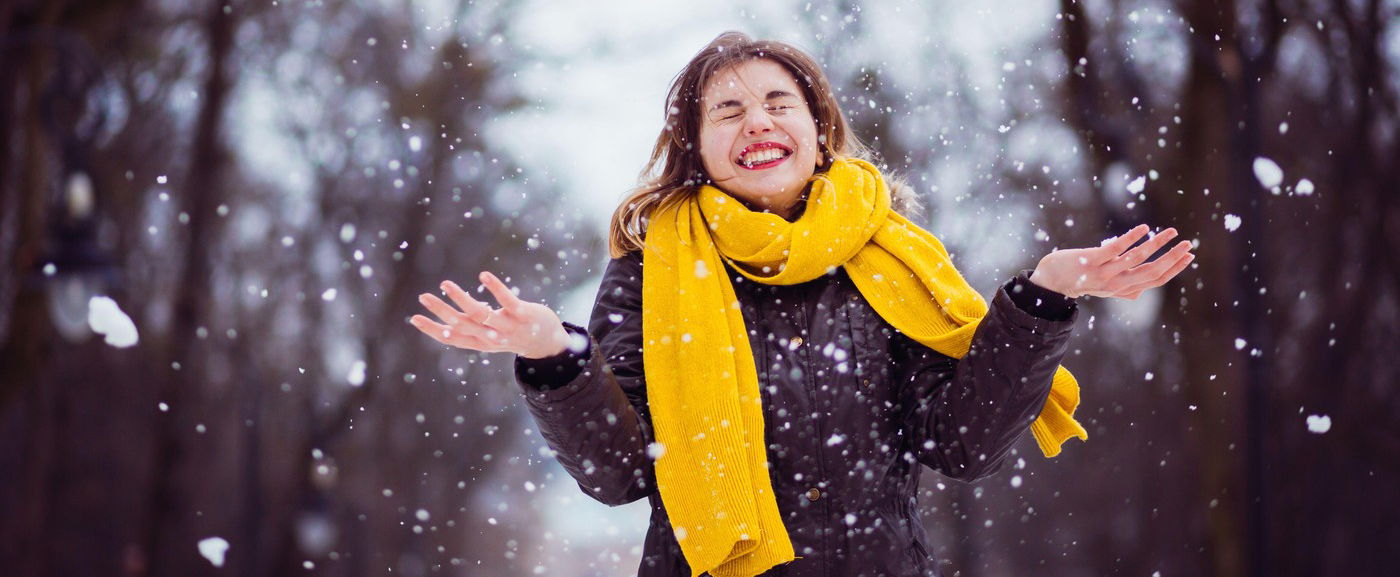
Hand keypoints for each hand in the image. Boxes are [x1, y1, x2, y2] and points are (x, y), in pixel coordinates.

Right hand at [410, 271, 572, 358]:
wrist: (549, 343)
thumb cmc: (515, 334)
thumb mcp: (492, 334)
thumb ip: (476, 325)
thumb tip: (459, 312)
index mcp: (481, 342)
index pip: (453, 338)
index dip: (433, 330)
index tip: (414, 318)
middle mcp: (491, 337)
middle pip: (462, 325)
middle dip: (441, 311)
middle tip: (423, 296)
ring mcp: (508, 327)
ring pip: (480, 314)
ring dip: (461, 298)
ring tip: (445, 284)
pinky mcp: (523, 314)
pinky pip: (508, 301)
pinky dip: (495, 288)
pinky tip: (483, 275)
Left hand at [1028, 223, 1195, 299]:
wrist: (1051, 280)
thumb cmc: (1082, 281)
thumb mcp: (1106, 288)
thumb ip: (1125, 290)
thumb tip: (1143, 291)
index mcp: (1123, 289)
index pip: (1155, 280)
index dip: (1174, 269)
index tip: (1190, 255)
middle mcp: (1115, 284)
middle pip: (1151, 272)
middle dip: (1172, 258)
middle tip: (1188, 243)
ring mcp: (1102, 273)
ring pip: (1136, 259)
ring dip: (1157, 244)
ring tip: (1171, 232)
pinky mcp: (1090, 260)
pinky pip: (1115, 249)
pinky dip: (1131, 238)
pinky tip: (1144, 228)